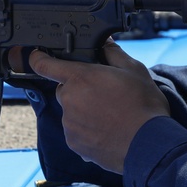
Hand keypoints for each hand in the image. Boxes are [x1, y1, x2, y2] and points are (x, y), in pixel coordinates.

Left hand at [28, 39, 169, 172]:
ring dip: (84, 111)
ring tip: (110, 116)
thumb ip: (112, 52)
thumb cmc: (143, 106)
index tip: (36, 57)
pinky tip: (107, 130)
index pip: (46, 65)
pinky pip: (75, 132)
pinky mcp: (74, 144)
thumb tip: (103, 41)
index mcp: (80, 78)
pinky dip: (87, 130)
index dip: (38, 58)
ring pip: (71, 112)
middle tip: (103, 94)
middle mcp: (69, 100)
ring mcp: (69, 124)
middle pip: (64, 89)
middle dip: (79, 89)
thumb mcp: (133, 70)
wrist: (149, 144)